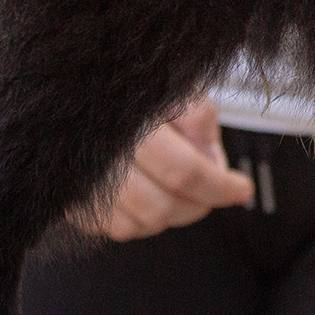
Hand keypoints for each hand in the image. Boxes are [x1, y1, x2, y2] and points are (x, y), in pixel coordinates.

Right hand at [97, 99, 254, 240]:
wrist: (85, 96)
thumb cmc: (132, 93)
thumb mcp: (172, 85)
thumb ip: (196, 113)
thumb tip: (208, 154)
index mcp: (129, 125)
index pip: (183, 172)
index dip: (219, 187)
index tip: (241, 189)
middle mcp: (101, 157)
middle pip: (161, 206)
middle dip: (199, 204)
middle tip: (215, 189)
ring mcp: (83, 184)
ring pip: (140, 223)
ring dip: (173, 213)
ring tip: (183, 187)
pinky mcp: (72, 202)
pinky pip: (118, 229)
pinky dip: (144, 220)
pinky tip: (154, 194)